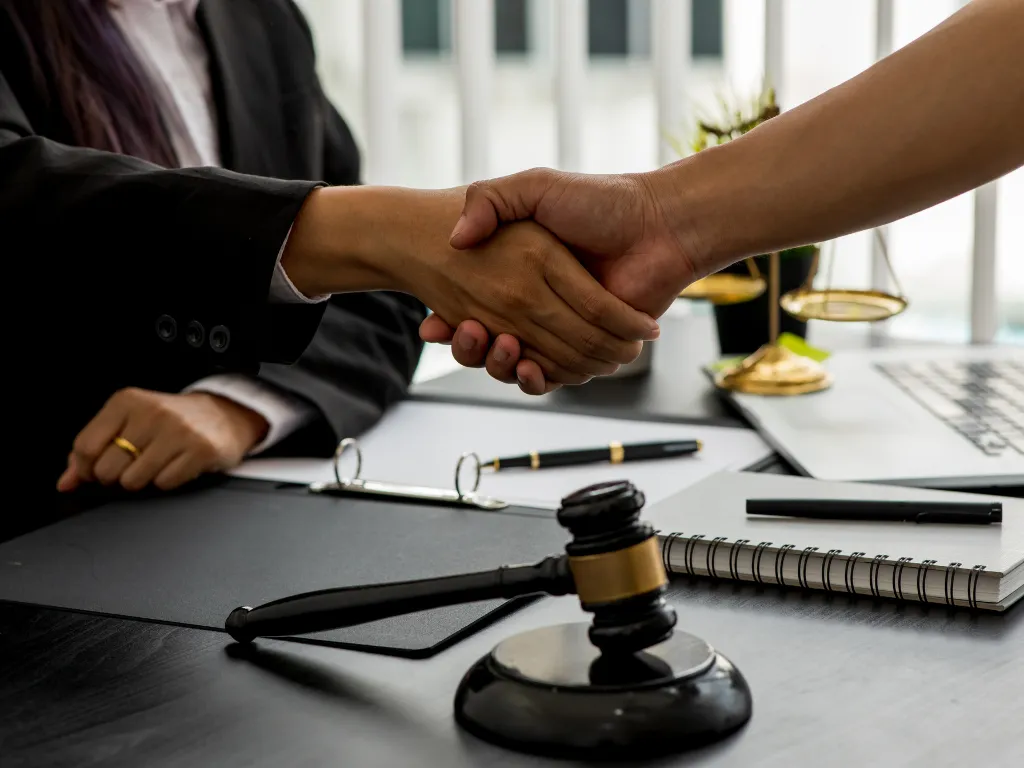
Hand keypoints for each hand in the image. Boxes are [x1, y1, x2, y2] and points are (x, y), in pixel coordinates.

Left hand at [57, 388, 268, 492]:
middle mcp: (152, 412)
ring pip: (134, 480)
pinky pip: (165, 484)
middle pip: (107, 469)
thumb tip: (66, 482)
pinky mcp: (200, 450)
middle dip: (116, 476)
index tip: (98, 468)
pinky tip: (177, 465)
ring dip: (143, 480)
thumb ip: (93, 450)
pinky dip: (168, 481)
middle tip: (134, 464)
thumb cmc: (171, 422)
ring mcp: (178, 431)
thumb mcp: (129, 423)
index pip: (86, 447)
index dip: (86, 468)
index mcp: (127, 401)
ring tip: (157, 464)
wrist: (225, 415)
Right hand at [286, 186, 659, 385]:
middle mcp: (536, 305)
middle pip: (487, 343)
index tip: (431, 326)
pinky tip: (528, 366)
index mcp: (519, 274)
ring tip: (500, 346)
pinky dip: (539, 379)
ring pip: (516, 365)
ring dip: (500, 365)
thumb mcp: (537, 187)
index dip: (447, 323)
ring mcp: (562, 329)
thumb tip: (456, 238)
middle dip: (469, 347)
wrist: (660, 225)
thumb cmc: (600, 201)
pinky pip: (555, 376)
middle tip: (466, 331)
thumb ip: (492, 200)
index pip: (470, 307)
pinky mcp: (588, 350)